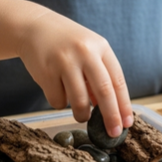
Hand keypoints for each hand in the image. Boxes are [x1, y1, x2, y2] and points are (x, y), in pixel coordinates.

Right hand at [17, 10, 132, 135]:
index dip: (124, 105)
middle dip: (111, 117)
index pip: (118, 81)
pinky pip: (58, 101)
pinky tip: (57, 90)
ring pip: (79, 101)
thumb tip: (110, 110)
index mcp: (101, 47)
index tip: (127, 123)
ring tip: (81, 115)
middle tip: (114, 133)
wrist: (33, 27)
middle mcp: (85, 52)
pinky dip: (60, 103)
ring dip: (82, 115)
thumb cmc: (68, 44)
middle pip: (104, 92)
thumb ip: (101, 77)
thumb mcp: (89, 52)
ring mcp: (64, 61)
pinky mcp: (46, 71)